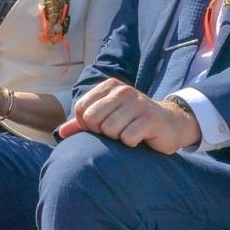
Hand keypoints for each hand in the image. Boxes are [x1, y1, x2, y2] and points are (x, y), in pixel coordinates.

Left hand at [66, 79, 201, 153]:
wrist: (170, 125)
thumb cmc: (133, 122)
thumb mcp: (107, 118)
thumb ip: (82, 125)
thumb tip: (60, 133)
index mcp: (109, 86)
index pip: (81, 109)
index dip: (87, 125)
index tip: (102, 126)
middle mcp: (123, 91)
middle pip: (92, 119)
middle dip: (101, 132)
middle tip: (116, 131)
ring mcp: (138, 103)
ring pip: (109, 130)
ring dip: (117, 138)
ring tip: (129, 133)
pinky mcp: (150, 119)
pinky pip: (127, 138)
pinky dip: (131, 143)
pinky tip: (140, 138)